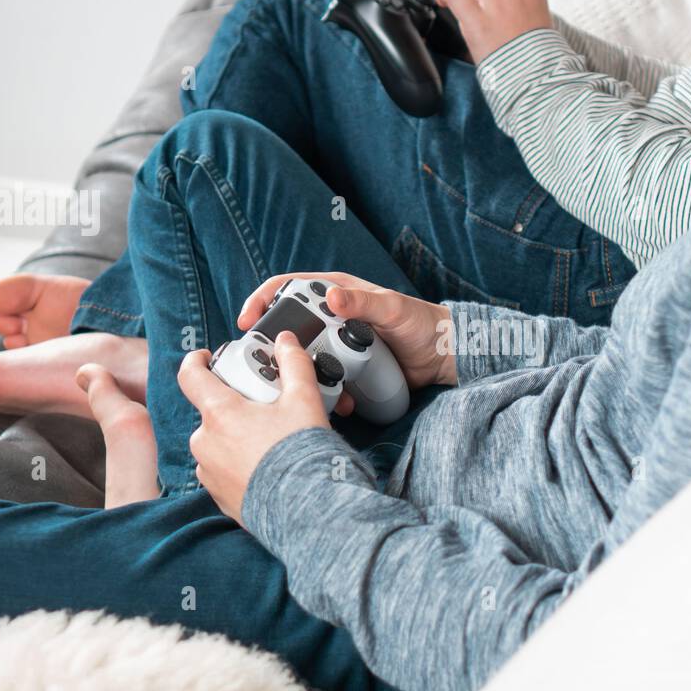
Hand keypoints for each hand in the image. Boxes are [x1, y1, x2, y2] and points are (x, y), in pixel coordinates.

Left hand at [177, 334, 328, 520]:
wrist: (306, 511)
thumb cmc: (301, 454)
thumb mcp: (304, 400)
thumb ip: (293, 364)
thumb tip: (286, 342)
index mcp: (219, 413)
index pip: (190, 376)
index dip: (197, 361)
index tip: (208, 358)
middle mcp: (205, 441)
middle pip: (213, 410)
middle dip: (236, 405)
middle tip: (266, 408)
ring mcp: (208, 472)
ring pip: (217, 441)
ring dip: (237, 436)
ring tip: (270, 442)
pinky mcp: (218, 496)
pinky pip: (223, 470)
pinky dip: (239, 464)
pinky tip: (266, 466)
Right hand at [238, 272, 456, 388]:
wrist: (443, 357)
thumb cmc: (422, 323)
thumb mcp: (392, 309)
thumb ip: (363, 303)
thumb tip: (331, 296)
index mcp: (337, 293)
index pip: (288, 288)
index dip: (263, 300)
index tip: (247, 319)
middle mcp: (332, 317)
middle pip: (290, 328)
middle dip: (276, 346)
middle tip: (266, 363)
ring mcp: (338, 345)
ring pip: (306, 358)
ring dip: (303, 374)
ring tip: (302, 387)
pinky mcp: (347, 369)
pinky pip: (326, 380)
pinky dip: (326, 391)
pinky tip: (336, 401)